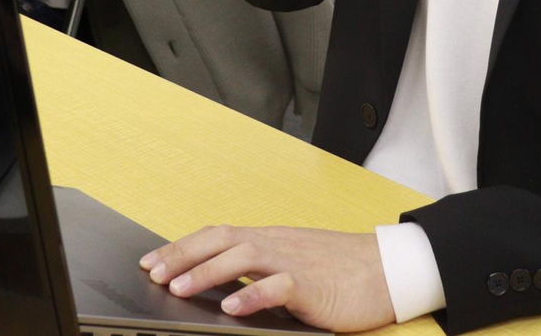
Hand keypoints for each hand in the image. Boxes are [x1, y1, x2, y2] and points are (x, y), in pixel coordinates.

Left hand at [140, 225, 395, 332]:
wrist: (387, 270)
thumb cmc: (342, 271)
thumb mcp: (295, 265)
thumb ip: (261, 272)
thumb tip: (222, 288)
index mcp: (271, 240)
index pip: (219, 235)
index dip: (184, 246)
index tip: (153, 261)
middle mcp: (277, 244)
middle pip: (223, 239)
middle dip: (184, 255)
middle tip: (154, 273)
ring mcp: (294, 261)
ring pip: (245, 256)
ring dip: (208, 271)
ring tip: (180, 288)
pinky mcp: (313, 284)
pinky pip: (279, 285)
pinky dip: (253, 293)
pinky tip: (232, 306)